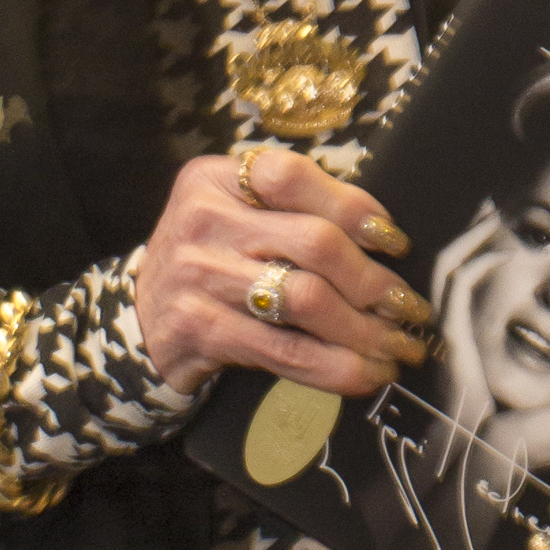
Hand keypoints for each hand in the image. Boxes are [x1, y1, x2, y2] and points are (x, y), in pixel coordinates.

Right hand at [136, 144, 432, 398]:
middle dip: (374, 280)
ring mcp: (199, 275)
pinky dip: (336, 367)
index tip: (394, 241)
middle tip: (409, 307)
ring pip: (307, 299)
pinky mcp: (202, 329)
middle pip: (314, 242)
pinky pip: (285, 350)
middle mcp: (204, 219)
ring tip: (398, 345)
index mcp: (216, 178)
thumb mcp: (233, 217)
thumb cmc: (209, 263)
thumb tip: (384, 238)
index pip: (294, 176)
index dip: (354, 207)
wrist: (140, 321)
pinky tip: (366, 373)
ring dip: (365, 329)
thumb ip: (291, 211)